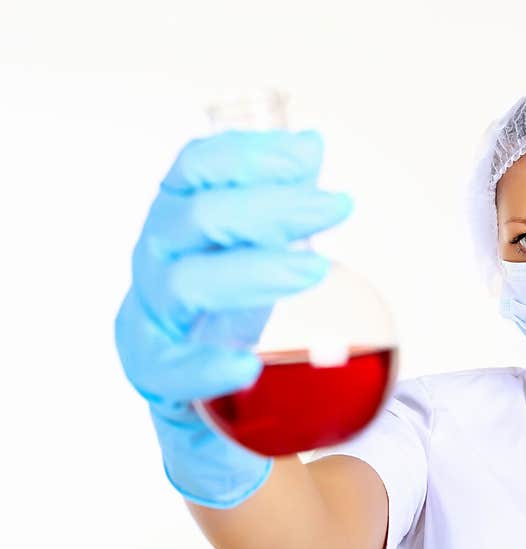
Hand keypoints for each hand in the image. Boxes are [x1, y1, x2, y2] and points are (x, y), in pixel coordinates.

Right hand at [115, 129, 353, 507]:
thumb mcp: (255, 245)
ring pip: (189, 283)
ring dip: (255, 271)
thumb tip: (310, 147)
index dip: (249, 155)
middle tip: (334, 209)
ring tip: (314, 270)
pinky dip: (208, 365)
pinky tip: (246, 366)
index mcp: (178, 216)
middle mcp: (157, 256)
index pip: (196, 167)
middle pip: (199, 217)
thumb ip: (279, 202)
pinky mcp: (155, 370)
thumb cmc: (227, 302)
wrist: (197, 384)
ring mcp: (151, 313)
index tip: (306, 157)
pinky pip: (171, 367)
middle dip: (273, 207)